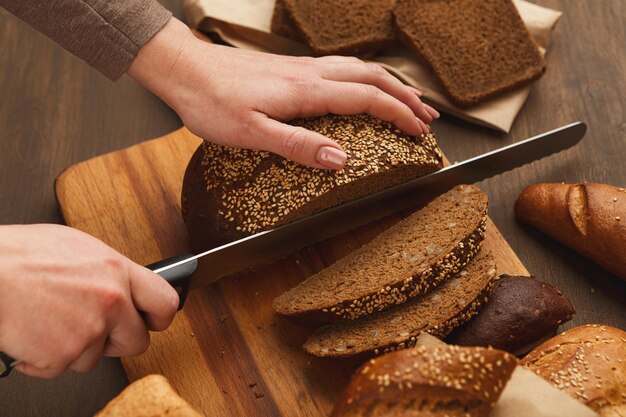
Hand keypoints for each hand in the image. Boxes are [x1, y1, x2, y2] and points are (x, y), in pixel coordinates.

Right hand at [0, 224, 178, 377]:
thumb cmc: (22, 256)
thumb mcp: (79, 248)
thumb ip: (109, 271)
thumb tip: (123, 283)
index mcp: (117, 270)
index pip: (165, 302)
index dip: (159, 317)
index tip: (152, 321)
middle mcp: (111, 300)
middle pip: (137, 341)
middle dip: (117, 341)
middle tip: (97, 330)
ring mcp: (89, 330)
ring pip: (95, 357)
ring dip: (76, 347)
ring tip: (51, 320)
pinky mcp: (63, 354)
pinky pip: (63, 367)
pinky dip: (46, 358)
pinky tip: (35, 332)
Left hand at [128, 18, 439, 169]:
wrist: (184, 69)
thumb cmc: (212, 101)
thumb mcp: (252, 132)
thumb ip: (297, 145)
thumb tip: (341, 159)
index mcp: (306, 91)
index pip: (367, 98)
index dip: (399, 114)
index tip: (420, 132)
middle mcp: (310, 74)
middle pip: (372, 78)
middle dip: (406, 97)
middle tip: (429, 117)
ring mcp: (302, 68)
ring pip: (359, 69)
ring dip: (389, 85)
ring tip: (408, 102)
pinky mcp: (291, 69)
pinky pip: (341, 69)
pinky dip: (365, 80)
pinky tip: (361, 89)